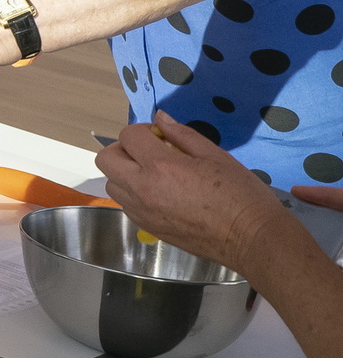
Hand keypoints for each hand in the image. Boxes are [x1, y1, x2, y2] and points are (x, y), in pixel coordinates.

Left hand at [96, 111, 295, 271]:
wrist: (251, 239)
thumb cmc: (240, 194)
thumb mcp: (216, 155)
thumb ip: (182, 135)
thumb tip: (160, 118)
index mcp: (160, 166)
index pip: (127, 136)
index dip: (142, 131)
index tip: (161, 137)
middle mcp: (142, 188)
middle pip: (106, 159)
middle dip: (123, 149)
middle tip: (149, 151)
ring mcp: (142, 211)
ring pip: (112, 183)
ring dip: (125, 172)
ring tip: (154, 174)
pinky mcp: (147, 228)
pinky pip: (125, 204)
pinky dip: (133, 194)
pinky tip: (160, 193)